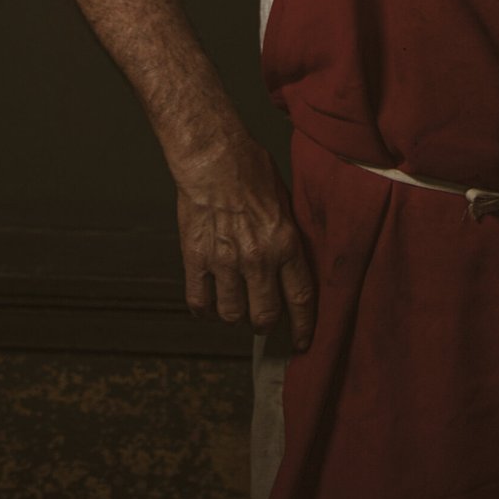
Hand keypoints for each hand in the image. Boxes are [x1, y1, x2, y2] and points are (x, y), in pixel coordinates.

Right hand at [175, 133, 315, 350]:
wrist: (213, 156)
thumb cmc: (251, 169)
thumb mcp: (285, 200)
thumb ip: (288, 236)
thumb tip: (293, 262)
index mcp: (286, 242)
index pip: (300, 299)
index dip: (302, 327)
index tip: (302, 343)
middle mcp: (258, 258)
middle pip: (264, 316)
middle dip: (265, 324)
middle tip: (263, 320)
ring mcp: (224, 262)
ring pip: (232, 314)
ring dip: (235, 315)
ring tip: (235, 305)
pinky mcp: (196, 259)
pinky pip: (199, 302)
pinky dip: (203, 310)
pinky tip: (207, 305)